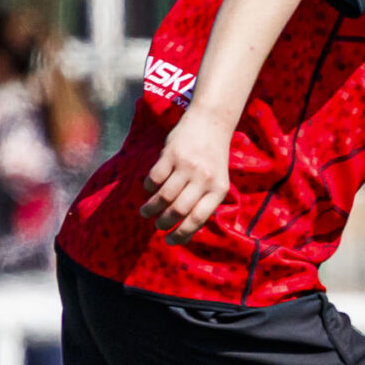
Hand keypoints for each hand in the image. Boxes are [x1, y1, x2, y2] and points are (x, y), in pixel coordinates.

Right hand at [140, 111, 233, 238]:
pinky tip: (148, 189)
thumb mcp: (217, 180)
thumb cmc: (213, 158)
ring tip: (146, 212)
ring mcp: (187, 167)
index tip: (170, 240)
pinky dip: (148, 188)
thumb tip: (185, 230)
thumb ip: (205, 201)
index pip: (198, 219)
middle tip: (157, 225)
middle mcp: (204, 179)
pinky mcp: (171, 155)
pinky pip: (154, 178)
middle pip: (177, 210)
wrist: (211, 123)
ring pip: (163, 197)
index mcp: (219, 190)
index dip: (181, 234)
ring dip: (151, 209)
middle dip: (163, 223)